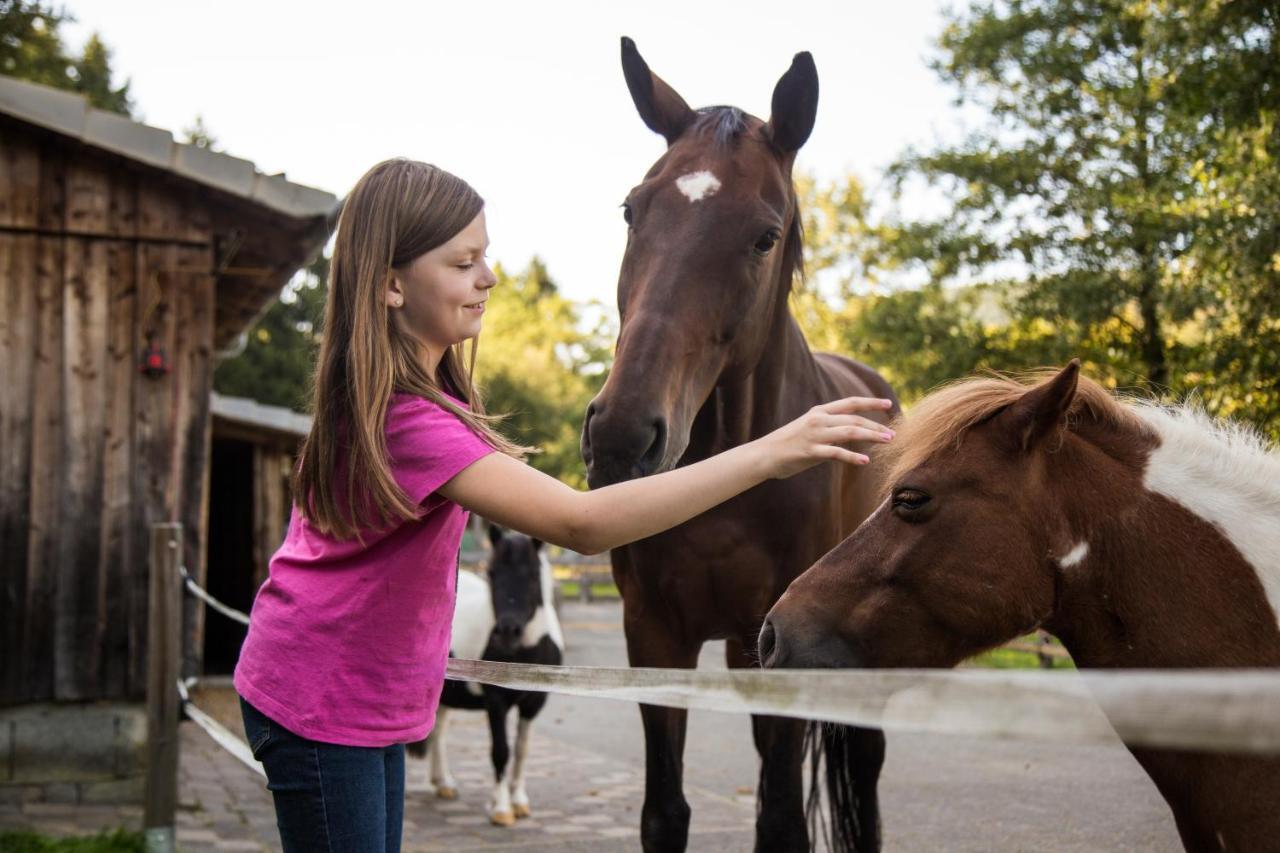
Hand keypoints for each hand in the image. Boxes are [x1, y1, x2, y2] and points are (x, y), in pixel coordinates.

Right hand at [758, 397, 894, 479]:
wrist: (764, 455)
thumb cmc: (788, 444)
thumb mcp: (809, 429)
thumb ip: (830, 428)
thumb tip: (852, 433)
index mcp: (819, 412)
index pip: (850, 403)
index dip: (870, 402)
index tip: (888, 403)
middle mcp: (819, 420)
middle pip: (854, 419)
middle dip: (876, 425)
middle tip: (893, 433)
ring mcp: (814, 435)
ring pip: (849, 432)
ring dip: (871, 436)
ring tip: (887, 442)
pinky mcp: (810, 451)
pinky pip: (836, 453)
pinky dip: (852, 456)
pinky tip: (865, 461)